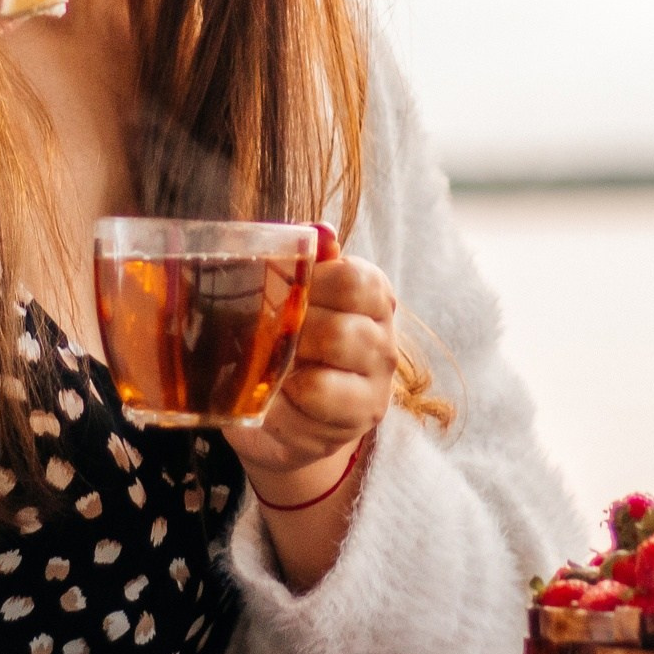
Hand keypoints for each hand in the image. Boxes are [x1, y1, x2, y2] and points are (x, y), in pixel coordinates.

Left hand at [225, 227, 397, 501]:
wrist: (286, 411)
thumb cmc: (289, 341)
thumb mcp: (292, 295)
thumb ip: (302, 260)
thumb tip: (318, 232)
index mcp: (373, 296)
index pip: (354, 280)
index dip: (310, 284)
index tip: (282, 293)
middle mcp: (384, 342)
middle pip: (341, 327)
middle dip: (293, 329)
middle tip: (269, 334)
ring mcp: (375, 387)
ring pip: (327, 367)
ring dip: (288, 361)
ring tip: (274, 363)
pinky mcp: (356, 422)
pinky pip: (311, 401)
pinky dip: (280, 397)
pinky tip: (276, 394)